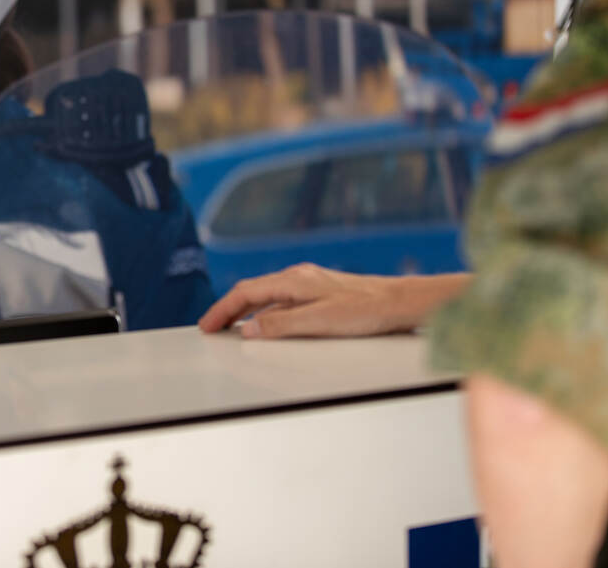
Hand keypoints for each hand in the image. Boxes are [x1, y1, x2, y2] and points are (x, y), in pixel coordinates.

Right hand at [197, 264, 469, 338]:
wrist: (400, 302)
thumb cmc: (366, 310)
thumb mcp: (320, 322)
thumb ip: (282, 325)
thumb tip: (249, 329)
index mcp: (294, 280)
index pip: (246, 292)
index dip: (222, 309)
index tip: (207, 326)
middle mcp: (298, 277)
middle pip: (252, 291)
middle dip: (228, 309)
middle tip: (211, 328)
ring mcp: (309, 283)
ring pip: (266, 294)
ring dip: (245, 310)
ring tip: (230, 327)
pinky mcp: (320, 292)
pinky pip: (281, 298)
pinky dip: (264, 310)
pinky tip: (267, 322)